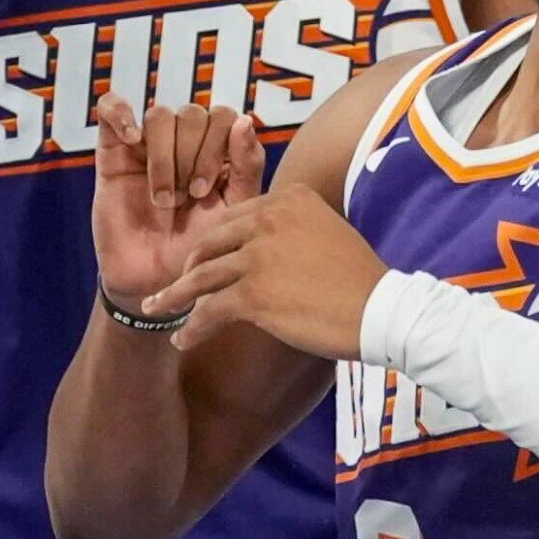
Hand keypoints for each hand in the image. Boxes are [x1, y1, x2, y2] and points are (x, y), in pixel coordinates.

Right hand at [88, 94, 265, 311]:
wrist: (154, 283)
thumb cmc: (198, 249)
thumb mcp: (234, 212)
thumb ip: (247, 166)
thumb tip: (245, 119)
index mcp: (216, 150)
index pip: (222, 116)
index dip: (217, 146)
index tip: (205, 192)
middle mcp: (183, 141)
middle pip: (192, 114)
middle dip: (191, 156)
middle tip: (186, 198)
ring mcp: (147, 144)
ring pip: (159, 115)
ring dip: (163, 156)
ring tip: (162, 197)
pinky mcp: (112, 151)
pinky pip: (111, 106)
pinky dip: (121, 114)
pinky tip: (131, 139)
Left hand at [143, 142, 386, 359]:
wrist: (382, 311)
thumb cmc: (360, 279)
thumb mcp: (328, 231)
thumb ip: (295, 228)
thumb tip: (269, 245)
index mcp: (287, 197)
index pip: (234, 217)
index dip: (213, 241)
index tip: (199, 258)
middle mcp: (268, 217)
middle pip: (211, 241)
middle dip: (187, 265)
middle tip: (173, 284)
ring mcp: (257, 254)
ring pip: (201, 276)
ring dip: (175, 296)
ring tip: (156, 309)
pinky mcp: (253, 292)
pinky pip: (209, 311)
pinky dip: (192, 328)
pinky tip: (182, 341)